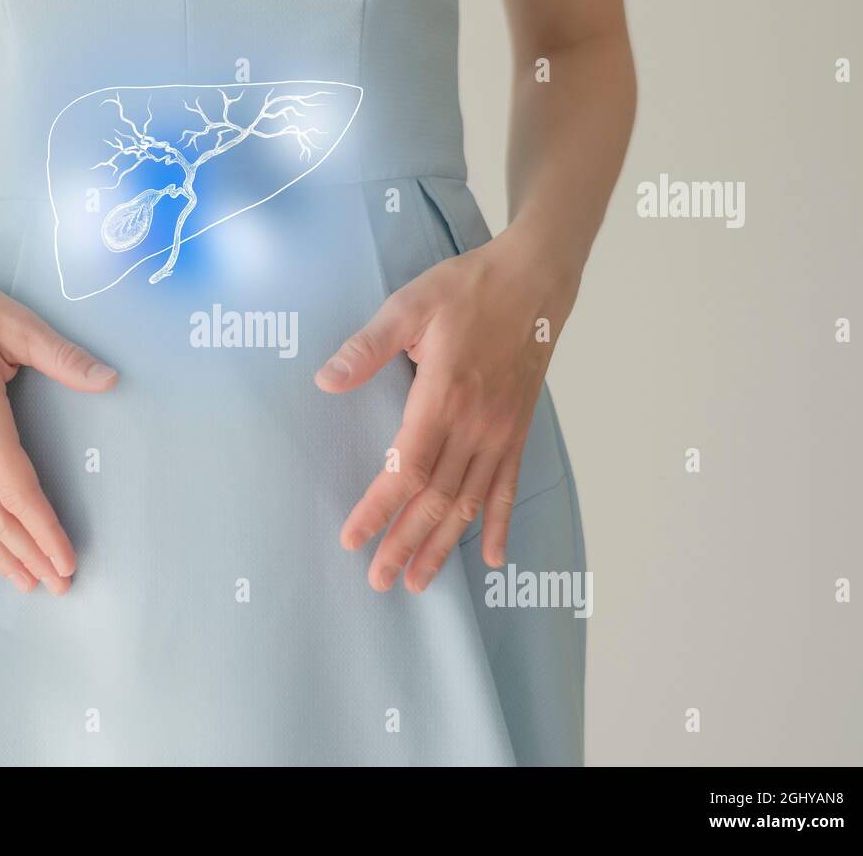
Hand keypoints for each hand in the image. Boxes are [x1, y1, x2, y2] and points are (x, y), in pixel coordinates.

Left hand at [315, 221, 580, 592]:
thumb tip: (326, 380)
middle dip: (405, 543)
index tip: (353, 539)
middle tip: (379, 581)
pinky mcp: (519, 430)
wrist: (536, 279)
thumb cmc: (468, 288)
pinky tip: (496, 559)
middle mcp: (476, 424)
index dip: (379, 509)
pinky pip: (509, 487)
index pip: (405, 469)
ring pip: (470, 504)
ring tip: (420, 582)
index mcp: (443, 396)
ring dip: (444, 545)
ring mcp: (502, 432)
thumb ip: (368, 346)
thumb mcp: (410, 305)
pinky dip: (501, 524)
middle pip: (436, 500)